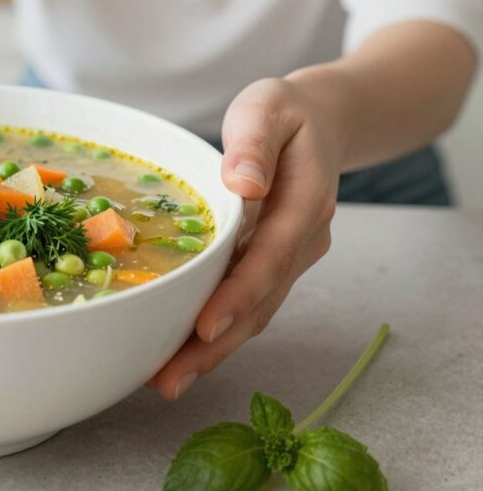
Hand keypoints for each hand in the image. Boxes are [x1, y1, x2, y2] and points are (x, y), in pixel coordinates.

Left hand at [149, 77, 343, 399]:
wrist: (322, 121)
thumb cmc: (285, 112)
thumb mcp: (267, 109)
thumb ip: (254, 144)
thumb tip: (244, 183)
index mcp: (305, 202)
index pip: (270, 257)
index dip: (238, 295)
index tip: (204, 326)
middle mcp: (303, 239)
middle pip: (261, 301)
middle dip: (216, 344)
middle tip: (169, 380)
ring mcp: (291, 256)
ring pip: (255, 311)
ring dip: (213, 349)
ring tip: (166, 381)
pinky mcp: (274, 262)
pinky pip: (248, 302)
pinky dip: (218, 330)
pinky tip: (182, 351)